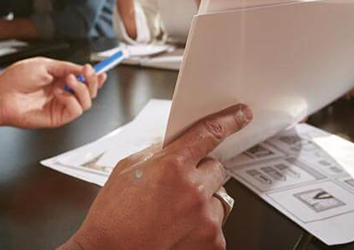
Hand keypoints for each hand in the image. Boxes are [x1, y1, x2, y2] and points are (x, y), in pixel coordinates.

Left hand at [0, 58, 106, 128]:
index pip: (84, 80)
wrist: (0, 95)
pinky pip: (76, 111)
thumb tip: (83, 69)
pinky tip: (59, 94)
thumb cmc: (15, 79)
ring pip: (87, 102)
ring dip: (82, 89)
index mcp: (59, 80)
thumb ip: (66, 66)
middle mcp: (62, 93)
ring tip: (68, 81)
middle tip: (86, 72)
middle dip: (93, 81)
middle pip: (90, 91)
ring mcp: (60, 106)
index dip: (96, 76)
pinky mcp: (57, 118)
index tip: (102, 70)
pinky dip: (71, 100)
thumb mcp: (44, 64)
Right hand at [67, 104, 251, 249]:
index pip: (211, 133)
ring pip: (218, 198)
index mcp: (172, 165)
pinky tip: (178, 231)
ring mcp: (206, 218)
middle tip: (178, 189)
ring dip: (203, 202)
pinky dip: (202, 227)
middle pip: (217, 168)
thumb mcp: (127, 169)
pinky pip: (216, 225)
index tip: (240, 116)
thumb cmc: (112, 216)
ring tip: (174, 215)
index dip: (229, 121)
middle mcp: (194, 190)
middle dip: (201, 173)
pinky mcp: (213, 241)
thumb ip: (156, 152)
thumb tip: (174, 144)